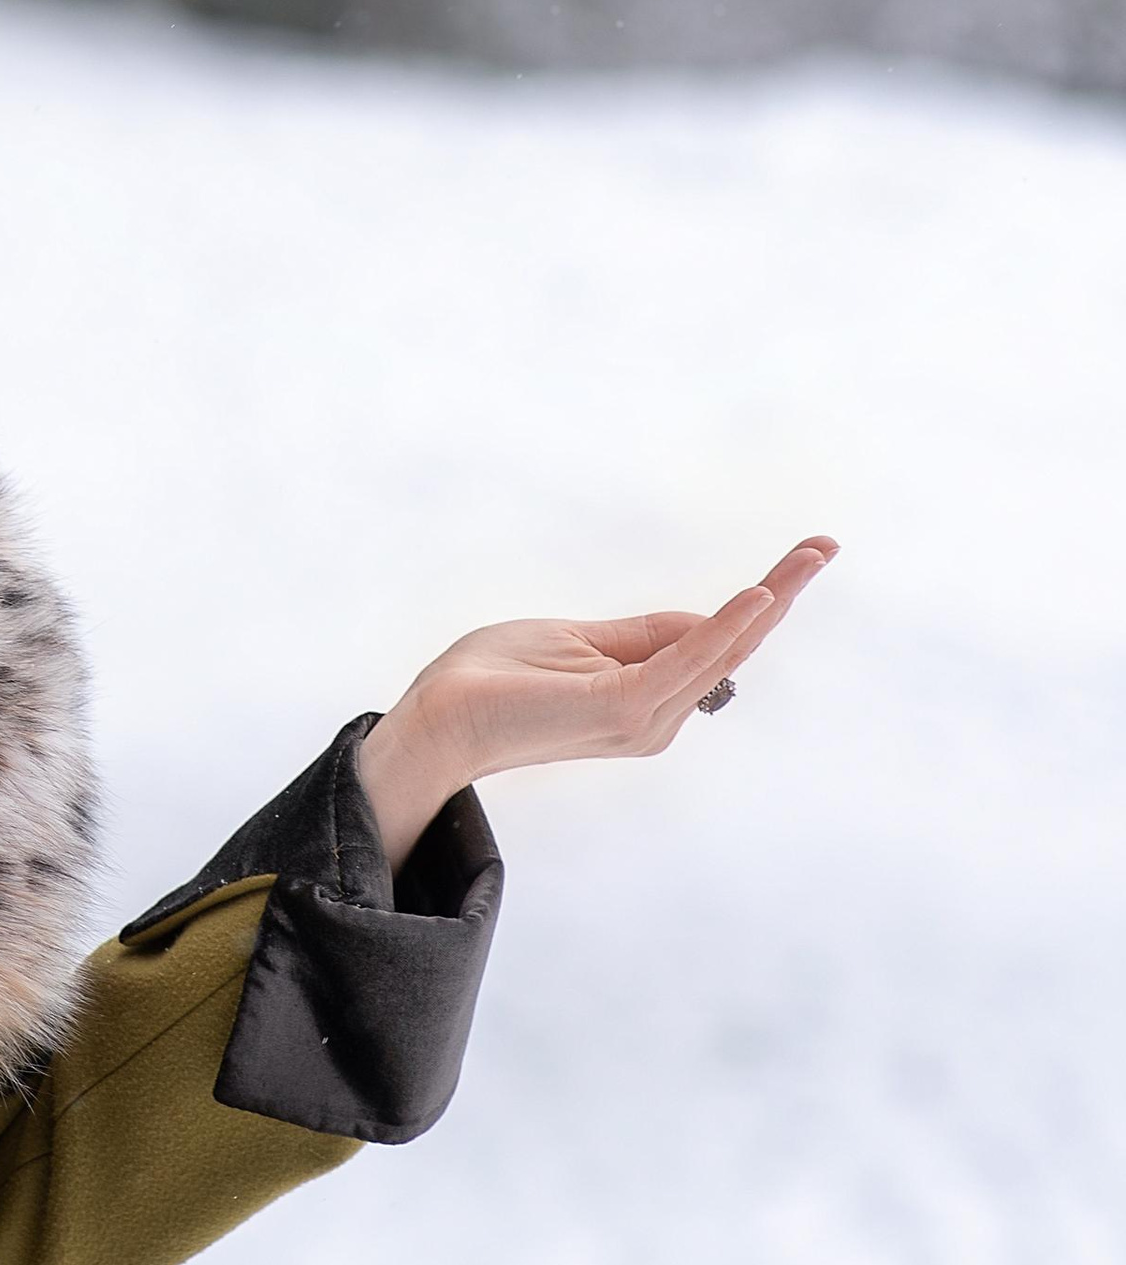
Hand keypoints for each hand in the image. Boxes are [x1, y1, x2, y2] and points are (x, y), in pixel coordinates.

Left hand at [356, 537, 836, 868]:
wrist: (437, 719)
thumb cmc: (495, 679)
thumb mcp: (579, 639)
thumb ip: (645, 634)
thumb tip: (708, 619)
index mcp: (645, 701)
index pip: (716, 647)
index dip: (759, 603)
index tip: (805, 557)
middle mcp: (656, 719)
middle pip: (734, 649)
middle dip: (782, 593)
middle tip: (827, 545)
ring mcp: (641, 718)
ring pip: (721, 652)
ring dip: (768, 599)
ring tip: (810, 556)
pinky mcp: (620, 708)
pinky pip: (684, 662)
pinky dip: (722, 629)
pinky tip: (756, 598)